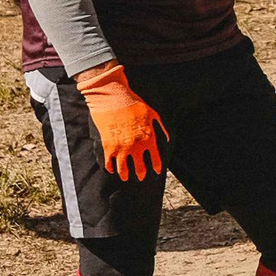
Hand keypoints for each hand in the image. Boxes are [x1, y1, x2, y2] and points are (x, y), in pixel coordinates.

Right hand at [75, 62, 165, 180]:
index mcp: (148, 138)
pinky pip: (109, 162)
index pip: (156, 158)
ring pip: (123, 168)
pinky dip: (110, 168)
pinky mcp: (108, 146)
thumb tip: (167, 139)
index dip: (156, 166)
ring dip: (125, 174)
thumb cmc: (134, 103)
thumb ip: (161, 127)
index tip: (156, 171)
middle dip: (141, 173)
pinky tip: (112, 169)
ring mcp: (121, 147)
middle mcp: (136, 146)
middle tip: (141, 177)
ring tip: (126, 178)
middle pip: (140, 167)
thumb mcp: (153, 113)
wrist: (113, 97)